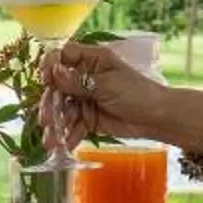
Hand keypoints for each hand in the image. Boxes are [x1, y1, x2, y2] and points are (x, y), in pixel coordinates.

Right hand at [39, 40, 177, 150]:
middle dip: (50, 104)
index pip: (62, 56)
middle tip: (47, 119)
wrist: (157, 119)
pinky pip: (73, 125)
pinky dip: (67, 135)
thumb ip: (80, 81)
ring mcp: (85, 98)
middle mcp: (85, 77)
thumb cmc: (138, 93)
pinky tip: (63, 146)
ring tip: (52, 141)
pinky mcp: (88, 118)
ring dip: (56, 125)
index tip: (45, 80)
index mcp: (92, 60)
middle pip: (58, 86)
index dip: (50, 66)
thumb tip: (54, 73)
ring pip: (63, 109)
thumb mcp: (108, 84)